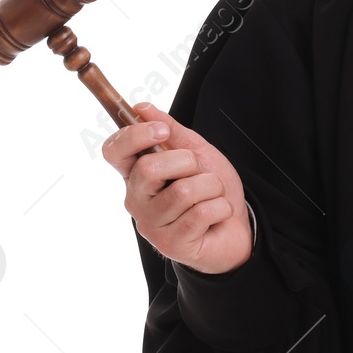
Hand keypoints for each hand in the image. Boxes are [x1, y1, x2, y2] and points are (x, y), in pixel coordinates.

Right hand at [101, 101, 253, 274]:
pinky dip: (220, 208)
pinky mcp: (171, 244)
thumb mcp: (196, 151)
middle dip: (187, 162)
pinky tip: (217, 216)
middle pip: (148, 168)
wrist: (239, 226)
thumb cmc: (212, 189)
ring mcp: (151, 225)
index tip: (162, 131)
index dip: (134, 136)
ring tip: (212, 197)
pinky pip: (201, 213)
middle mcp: (136, 200)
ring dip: (211, 188)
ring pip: (183, 191)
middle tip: (199, 173)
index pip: (114, 151)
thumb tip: (141, 107)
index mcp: (136, 175)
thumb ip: (170, 129)